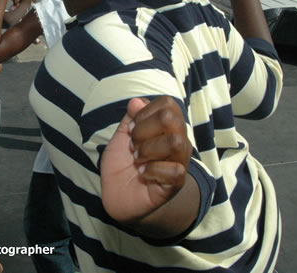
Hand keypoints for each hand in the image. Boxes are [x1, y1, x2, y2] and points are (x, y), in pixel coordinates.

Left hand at [100, 97, 191, 224]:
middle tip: (133, 145)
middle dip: (143, 130)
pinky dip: (152, 170)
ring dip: (148, 150)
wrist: (117, 195)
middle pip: (170, 119)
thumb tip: (136, 102)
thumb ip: (131, 117)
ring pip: (175, 142)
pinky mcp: (176, 183)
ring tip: (138, 160)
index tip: (131, 128)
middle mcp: (178, 140)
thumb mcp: (121, 136)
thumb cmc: (122, 164)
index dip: (144, 112)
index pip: (167, 103)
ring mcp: (179, 162)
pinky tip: (143, 174)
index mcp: (166, 126)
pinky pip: (174, 170)